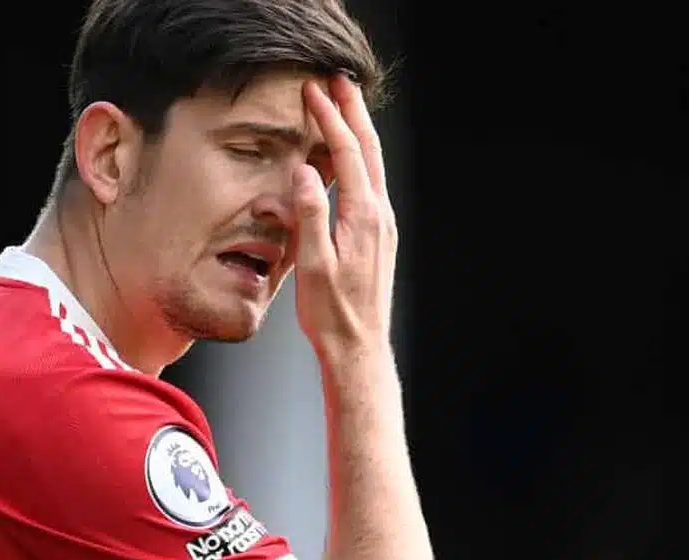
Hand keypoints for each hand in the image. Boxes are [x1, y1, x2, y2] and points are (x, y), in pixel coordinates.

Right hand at [292, 76, 397, 355]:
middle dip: (353, 112)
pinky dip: (360, 159)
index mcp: (363, 217)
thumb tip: (304, 171)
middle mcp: (380, 216)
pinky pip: (371, 184)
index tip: (314, 91)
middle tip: (338, 81)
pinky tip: (348, 158)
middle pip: (370, 150)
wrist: (360, 349)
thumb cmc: (332, 314)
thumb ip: (310, 215)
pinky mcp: (379, 237)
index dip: (331, 118)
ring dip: (359, 132)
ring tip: (345, 107)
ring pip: (374, 165)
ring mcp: (383, 226)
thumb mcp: (312, 265)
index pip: (348, 153)